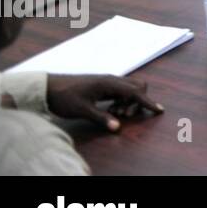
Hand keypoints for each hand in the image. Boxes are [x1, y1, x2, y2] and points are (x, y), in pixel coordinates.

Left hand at [46, 75, 162, 131]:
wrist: (47, 87)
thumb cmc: (64, 97)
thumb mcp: (82, 110)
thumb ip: (101, 118)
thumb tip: (118, 128)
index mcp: (109, 83)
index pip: (135, 92)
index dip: (147, 101)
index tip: (159, 110)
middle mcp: (111, 79)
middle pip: (137, 86)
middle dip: (138, 101)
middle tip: (125, 115)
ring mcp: (107, 81)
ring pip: (129, 88)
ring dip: (129, 101)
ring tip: (116, 114)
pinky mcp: (102, 85)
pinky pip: (120, 90)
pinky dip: (122, 100)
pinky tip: (111, 109)